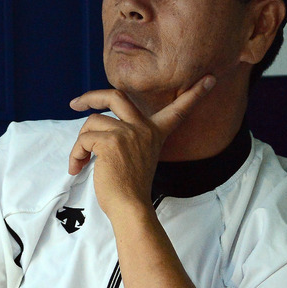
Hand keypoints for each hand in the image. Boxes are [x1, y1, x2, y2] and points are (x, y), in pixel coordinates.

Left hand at [68, 76, 215, 216]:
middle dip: (91, 96)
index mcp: (155, 133)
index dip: (195, 94)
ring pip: (91, 123)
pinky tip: (78, 167)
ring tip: (81, 162)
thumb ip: (126, 138)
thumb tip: (98, 125)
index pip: (178, 110)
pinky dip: (76, 153)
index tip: (210, 79)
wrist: (130, 208)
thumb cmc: (129, 190)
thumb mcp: (135, 157)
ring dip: (80, 144)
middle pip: (116, 96)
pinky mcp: (111, 141)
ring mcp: (128, 133)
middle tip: (75, 104)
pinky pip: (84, 139)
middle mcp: (144, 128)